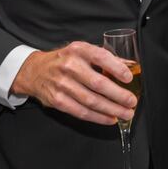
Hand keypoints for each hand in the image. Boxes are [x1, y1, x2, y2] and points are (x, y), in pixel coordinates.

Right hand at [11, 41, 137, 124]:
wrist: (35, 70)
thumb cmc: (65, 60)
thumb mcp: (83, 51)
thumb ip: (106, 58)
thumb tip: (131, 66)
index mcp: (79, 50)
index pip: (101, 57)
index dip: (117, 68)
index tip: (129, 78)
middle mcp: (69, 66)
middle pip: (98, 83)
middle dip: (118, 95)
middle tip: (132, 101)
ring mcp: (61, 84)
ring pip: (91, 101)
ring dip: (111, 109)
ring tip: (125, 113)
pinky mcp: (57, 100)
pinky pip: (81, 112)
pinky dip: (98, 117)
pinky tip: (110, 119)